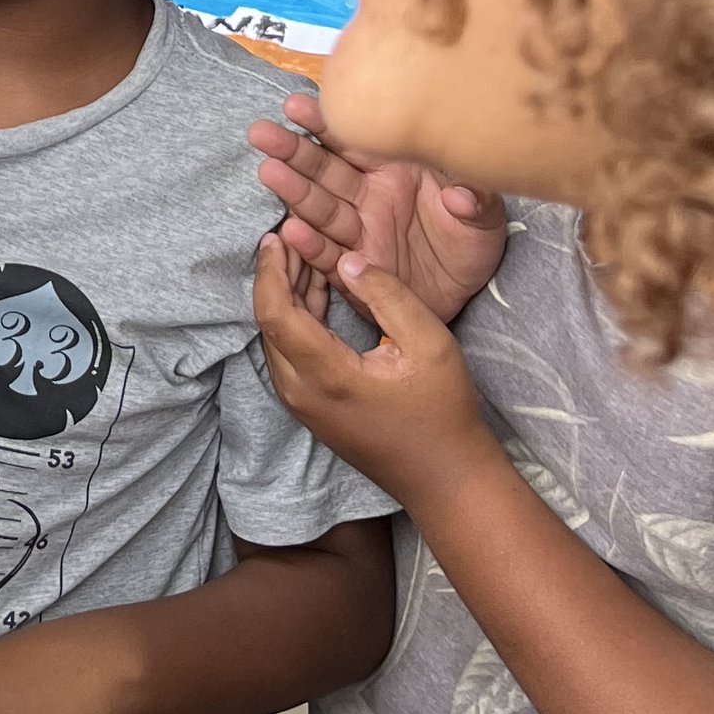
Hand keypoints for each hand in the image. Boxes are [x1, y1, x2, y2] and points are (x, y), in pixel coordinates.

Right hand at [250, 91, 505, 320]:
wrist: (470, 291)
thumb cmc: (475, 240)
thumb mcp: (488, 215)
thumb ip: (477, 198)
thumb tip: (460, 195)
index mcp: (395, 169)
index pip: (355, 140)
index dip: (325, 122)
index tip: (296, 104)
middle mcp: (369, 196)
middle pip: (325, 170)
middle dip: (293, 150)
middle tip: (262, 133)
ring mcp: (359, 231)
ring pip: (320, 208)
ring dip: (294, 191)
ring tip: (269, 173)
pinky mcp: (356, 268)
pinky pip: (329, 256)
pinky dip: (311, 246)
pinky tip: (291, 230)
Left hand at [252, 236, 494, 507]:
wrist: (444, 477)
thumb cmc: (443, 412)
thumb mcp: (429, 342)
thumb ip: (387, 295)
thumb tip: (346, 259)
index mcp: (325, 376)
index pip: (274, 313)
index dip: (270, 269)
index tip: (275, 236)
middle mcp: (300, 392)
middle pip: (269, 323)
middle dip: (276, 276)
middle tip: (293, 236)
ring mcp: (301, 404)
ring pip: (276, 339)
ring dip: (286, 297)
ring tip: (305, 256)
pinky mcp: (309, 409)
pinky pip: (289, 354)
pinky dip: (297, 320)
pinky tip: (317, 293)